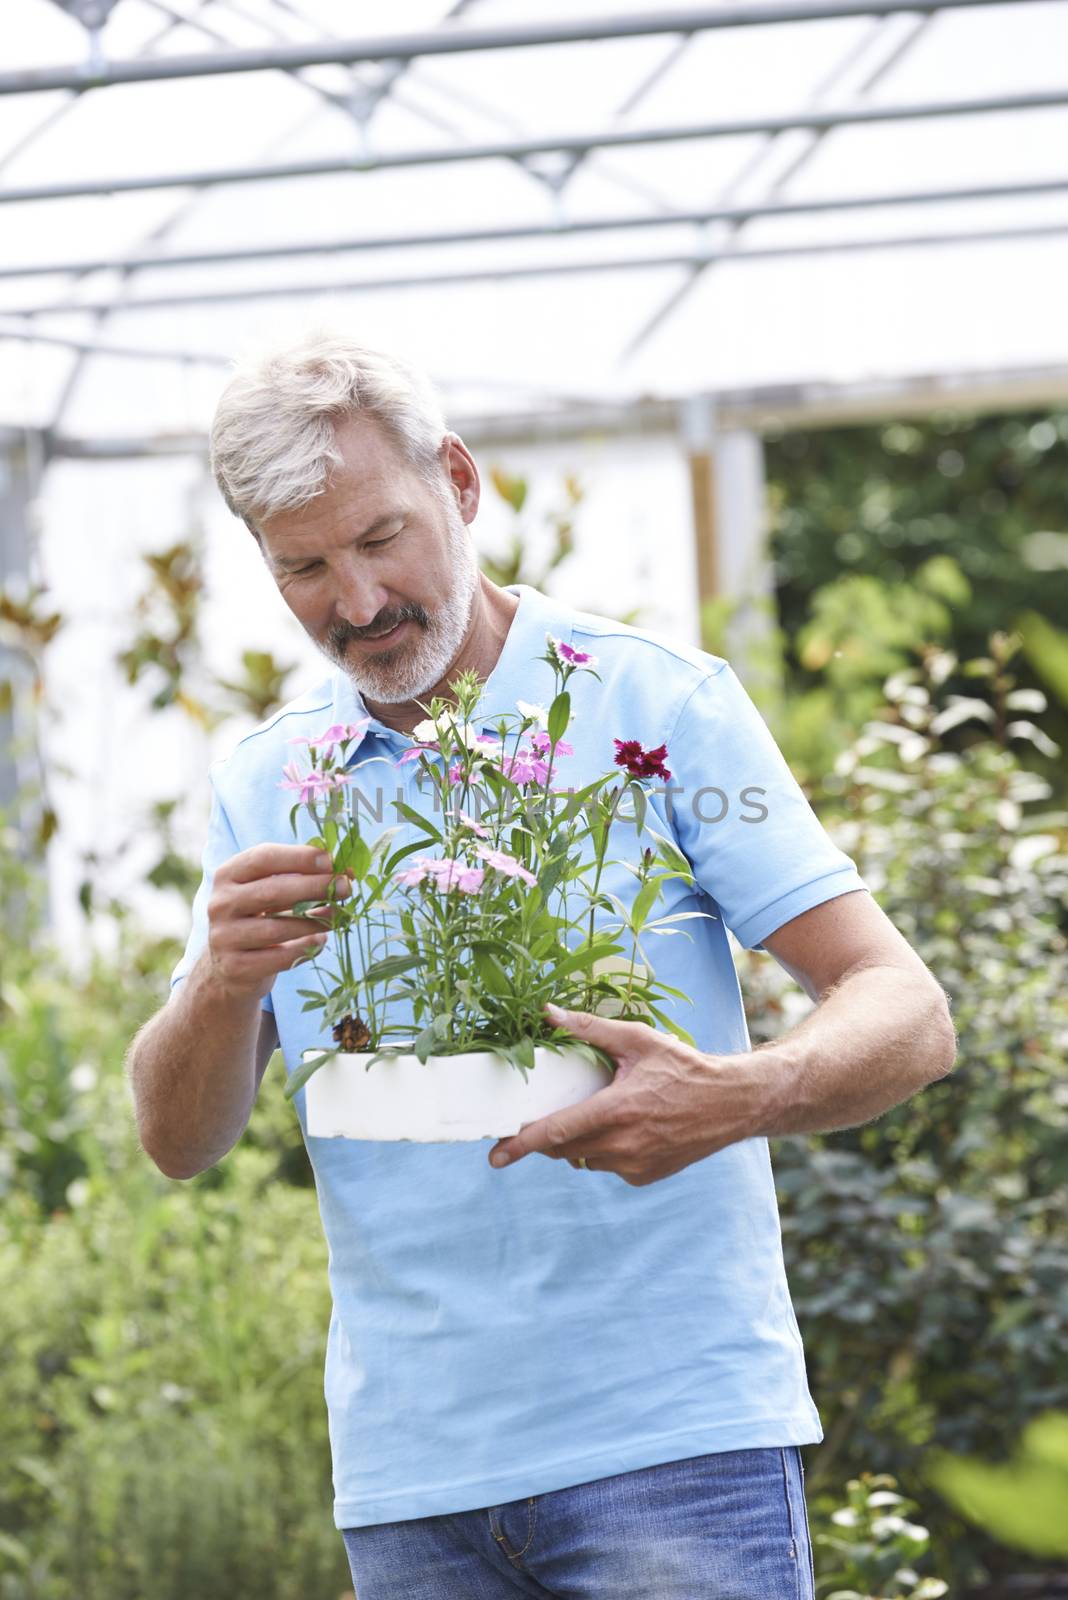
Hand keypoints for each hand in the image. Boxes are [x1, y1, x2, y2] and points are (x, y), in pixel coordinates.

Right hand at [207, 843, 351, 1002]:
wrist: (229, 966)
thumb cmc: (260, 918)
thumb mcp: (271, 890)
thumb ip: (301, 877)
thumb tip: (348, 870)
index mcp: (228, 875)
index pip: (263, 858)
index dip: (298, 857)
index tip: (330, 860)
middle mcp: (220, 904)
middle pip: (272, 891)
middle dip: (314, 888)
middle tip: (345, 887)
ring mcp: (224, 937)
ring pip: (277, 928)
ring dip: (315, 921)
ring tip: (339, 916)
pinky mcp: (235, 967)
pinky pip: (278, 957)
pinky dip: (305, 949)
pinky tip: (321, 941)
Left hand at [487, 1002, 767, 1185]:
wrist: (731, 1103)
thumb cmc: (684, 1066)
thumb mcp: (637, 1040)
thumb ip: (588, 1029)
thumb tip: (547, 1013)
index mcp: (616, 1110)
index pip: (555, 1132)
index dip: (520, 1144)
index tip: (495, 1156)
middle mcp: (622, 1145)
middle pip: (563, 1148)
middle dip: (546, 1136)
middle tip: (542, 1116)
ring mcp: (634, 1165)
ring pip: (583, 1158)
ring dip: (576, 1142)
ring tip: (595, 1112)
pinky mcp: (644, 1177)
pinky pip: (607, 1165)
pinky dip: (603, 1150)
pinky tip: (621, 1127)